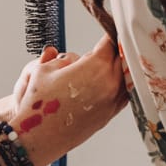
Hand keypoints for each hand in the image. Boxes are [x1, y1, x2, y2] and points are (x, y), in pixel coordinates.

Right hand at [7, 36, 126, 165]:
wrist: (39, 137)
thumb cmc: (38, 104)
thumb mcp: (43, 69)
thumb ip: (63, 59)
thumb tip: (73, 57)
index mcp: (95, 67)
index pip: (111, 42)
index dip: (109, 33)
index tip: (110, 28)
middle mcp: (109, 84)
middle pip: (124, 58)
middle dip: (118, 49)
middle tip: (114, 42)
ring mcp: (111, 101)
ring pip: (128, 77)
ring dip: (123, 67)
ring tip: (116, 59)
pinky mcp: (109, 115)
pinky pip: (124, 94)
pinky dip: (122, 84)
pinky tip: (115, 80)